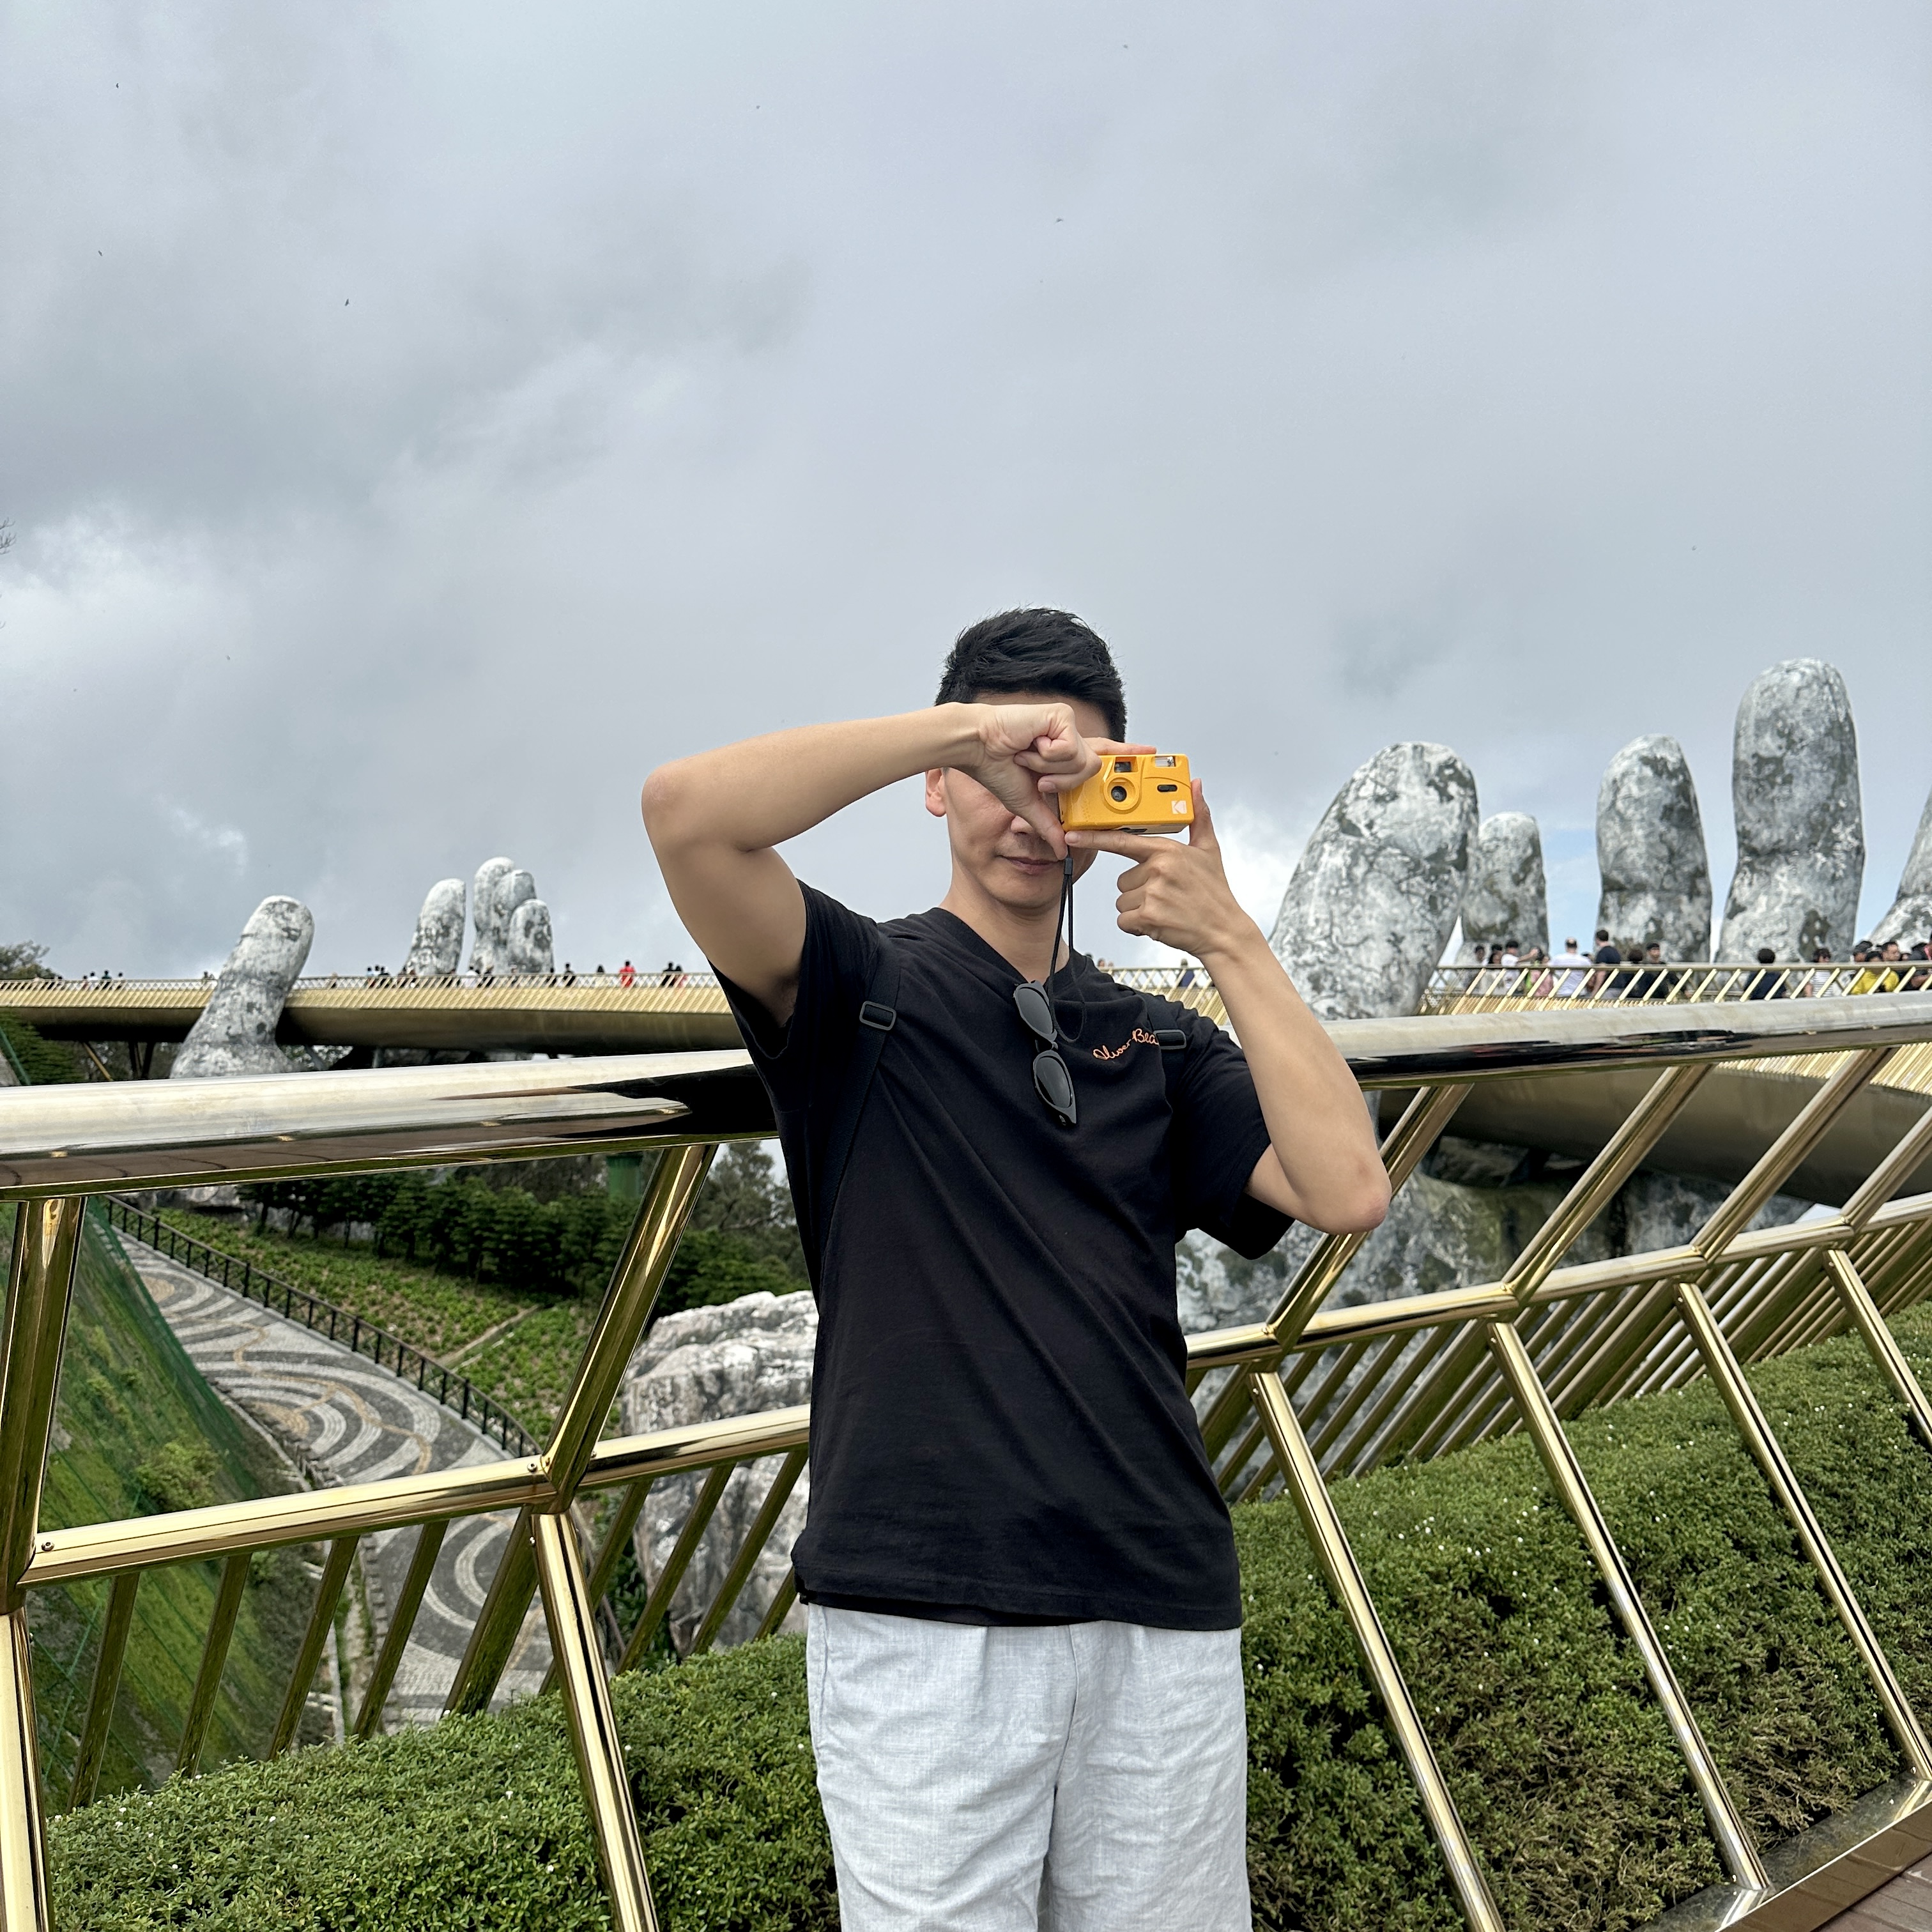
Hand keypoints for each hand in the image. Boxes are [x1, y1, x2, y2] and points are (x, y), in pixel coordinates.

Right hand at [956, 704, 1147, 854]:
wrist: (976, 746)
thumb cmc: (996, 767)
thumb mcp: (1028, 804)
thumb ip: (1048, 824)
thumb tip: (1059, 849)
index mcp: (1063, 755)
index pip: (1102, 755)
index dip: (1126, 753)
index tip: (1149, 752)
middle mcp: (1070, 738)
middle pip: (1093, 768)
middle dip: (1065, 781)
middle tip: (1040, 779)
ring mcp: (1067, 726)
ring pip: (1083, 762)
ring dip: (1052, 770)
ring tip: (1028, 759)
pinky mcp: (1062, 716)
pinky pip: (1071, 749)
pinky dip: (1047, 756)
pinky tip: (1029, 746)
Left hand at [1064, 785, 1256, 960]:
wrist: (1224, 931)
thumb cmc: (1214, 893)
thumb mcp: (1208, 850)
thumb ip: (1198, 817)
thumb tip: (1196, 787)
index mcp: (1167, 850)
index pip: (1121, 840)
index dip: (1093, 837)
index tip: (1072, 835)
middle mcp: (1157, 869)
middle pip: (1122, 880)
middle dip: (1138, 890)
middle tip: (1165, 895)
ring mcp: (1152, 893)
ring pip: (1122, 901)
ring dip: (1138, 909)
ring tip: (1165, 909)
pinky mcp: (1148, 916)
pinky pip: (1124, 921)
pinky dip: (1138, 926)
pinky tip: (1160, 922)